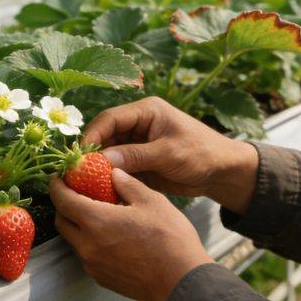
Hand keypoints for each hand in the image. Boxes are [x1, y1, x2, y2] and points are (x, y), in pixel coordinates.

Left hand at [49, 168, 211, 300]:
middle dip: (63, 203)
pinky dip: (89, 239)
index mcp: (96, 222)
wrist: (181, 281)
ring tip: (95, 209)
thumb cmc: (169, 239)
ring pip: (73, 239)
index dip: (57, 185)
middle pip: (62, 220)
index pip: (63, 200)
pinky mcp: (102, 277)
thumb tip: (114, 173)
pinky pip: (86, 253)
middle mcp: (88, 246)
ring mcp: (94, 265)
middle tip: (75, 190)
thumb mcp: (150, 200)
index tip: (59, 176)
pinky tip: (108, 231)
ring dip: (77, 222)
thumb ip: (126, 183)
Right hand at [83, 96, 258, 214]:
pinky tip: (102, 189)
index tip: (81, 154)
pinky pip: (119, 167)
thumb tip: (102, 160)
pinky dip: (110, 176)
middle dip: (93, 152)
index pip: (111, 118)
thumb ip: (136, 155)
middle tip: (78, 172)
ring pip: (110, 152)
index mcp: (146, 111)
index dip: (93, 134)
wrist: (222, 171)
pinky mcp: (140, 161)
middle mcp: (138, 124)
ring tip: (86, 183)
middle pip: (106, 135)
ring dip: (100, 166)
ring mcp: (138, 143)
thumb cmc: (201, 153)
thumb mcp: (169, 153)